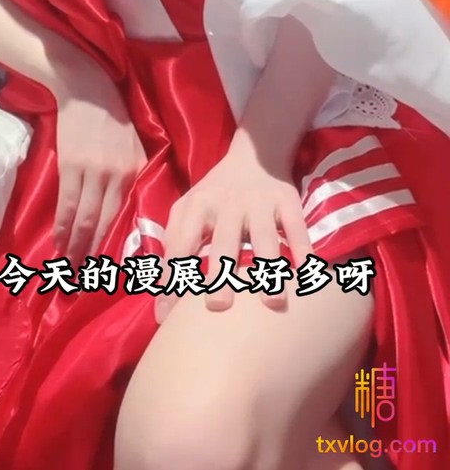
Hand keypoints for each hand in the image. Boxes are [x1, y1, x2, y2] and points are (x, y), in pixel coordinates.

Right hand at [52, 58, 145, 261]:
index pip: (125, 213)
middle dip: (94, 253)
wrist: (87, 89)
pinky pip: (66, 204)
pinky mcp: (69, 166)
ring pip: (83, 217)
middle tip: (87, 279)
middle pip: (103, 222)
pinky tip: (59, 243)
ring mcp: (91, 171)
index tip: (113, 264)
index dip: (116, 240)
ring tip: (69, 269)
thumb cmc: (114, 116)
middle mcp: (115, 174)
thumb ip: (136, 171)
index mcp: (134, 169)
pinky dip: (62, 226)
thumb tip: (135, 202)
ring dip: (75, 246)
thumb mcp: (137, 142)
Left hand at [155, 144, 311, 322]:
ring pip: (264, 236)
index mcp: (198, 205)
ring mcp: (260, 201)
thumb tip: (163, 288)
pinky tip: (306, 271)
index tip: (167, 315)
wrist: (254, 154)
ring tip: (271, 301)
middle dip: (220, 272)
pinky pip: (296, 225)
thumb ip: (174, 240)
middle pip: (224, 240)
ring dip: (267, 266)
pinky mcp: (287, 199)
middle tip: (218, 306)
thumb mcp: (188, 207)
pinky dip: (302, 248)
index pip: (181, 244)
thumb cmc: (215, 192)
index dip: (172, 277)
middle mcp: (228, 203)